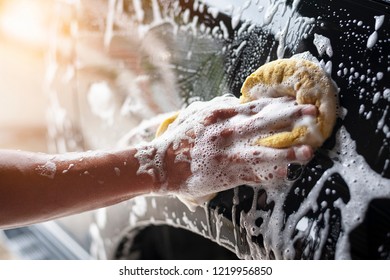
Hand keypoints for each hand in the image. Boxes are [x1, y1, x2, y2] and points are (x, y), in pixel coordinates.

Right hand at [153, 95, 315, 199]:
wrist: (161, 164)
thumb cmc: (178, 138)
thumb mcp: (195, 113)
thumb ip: (218, 106)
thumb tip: (237, 101)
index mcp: (221, 116)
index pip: (256, 106)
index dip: (279, 104)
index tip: (297, 101)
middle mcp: (227, 133)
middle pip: (265, 123)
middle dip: (291, 117)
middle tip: (314, 113)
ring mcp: (227, 155)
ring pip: (263, 152)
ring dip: (287, 151)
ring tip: (308, 151)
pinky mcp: (225, 175)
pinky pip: (252, 175)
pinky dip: (269, 174)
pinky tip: (286, 173)